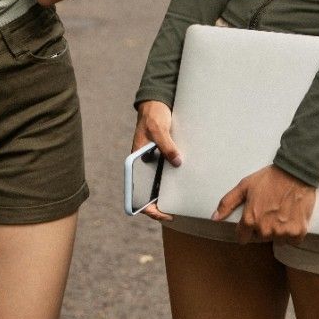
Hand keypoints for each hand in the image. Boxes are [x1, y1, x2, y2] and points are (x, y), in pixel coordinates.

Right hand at [131, 100, 181, 222]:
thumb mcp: (159, 129)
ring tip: (181, 203)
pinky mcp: (162, 158)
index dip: (147, 206)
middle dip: (159, 206)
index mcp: (135, 162)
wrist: (157, 104)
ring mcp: (152, 163)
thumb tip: (177, 162)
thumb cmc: (153, 116)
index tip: (161, 213)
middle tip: (174, 214)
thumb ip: (167, 145)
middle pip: (148, 192)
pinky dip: (172, 183)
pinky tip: (184, 187)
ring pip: (157, 185)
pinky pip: (166, 174)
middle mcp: (143, 165)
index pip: (136, 192)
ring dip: (167, 195)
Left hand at [212, 165, 316, 244]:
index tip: (251, 221)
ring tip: (281, 212)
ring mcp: (282, 232)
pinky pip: (292, 240)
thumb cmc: (270, 178)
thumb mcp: (245, 186)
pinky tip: (292, 217)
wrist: (296, 173)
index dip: (245, 230)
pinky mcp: (298, 233)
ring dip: (278, 230)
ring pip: (276, 239)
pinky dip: (292, 232)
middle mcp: (266, 229)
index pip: (242, 237)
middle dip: (262, 227)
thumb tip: (215, 218)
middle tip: (269, 210)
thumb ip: (228, 203)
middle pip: (260, 237)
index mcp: (250, 219)